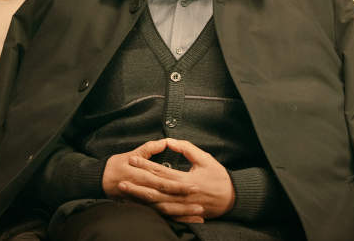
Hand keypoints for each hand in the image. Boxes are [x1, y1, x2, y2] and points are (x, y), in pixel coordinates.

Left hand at [119, 138, 234, 221]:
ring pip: (157, 204)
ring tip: (126, 193)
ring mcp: (182, 207)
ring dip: (140, 198)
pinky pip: (164, 213)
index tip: (132, 159)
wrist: (232, 198)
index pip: (161, 171)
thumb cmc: (218, 177)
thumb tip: (170, 141)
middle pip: (155, 190)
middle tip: (121, 179)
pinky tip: (140, 205)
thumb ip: (187, 148)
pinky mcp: (183, 213)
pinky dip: (151, 210)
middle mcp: (182, 195)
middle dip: (137, 184)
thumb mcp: (205, 158)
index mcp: (187, 180)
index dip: (145, 165)